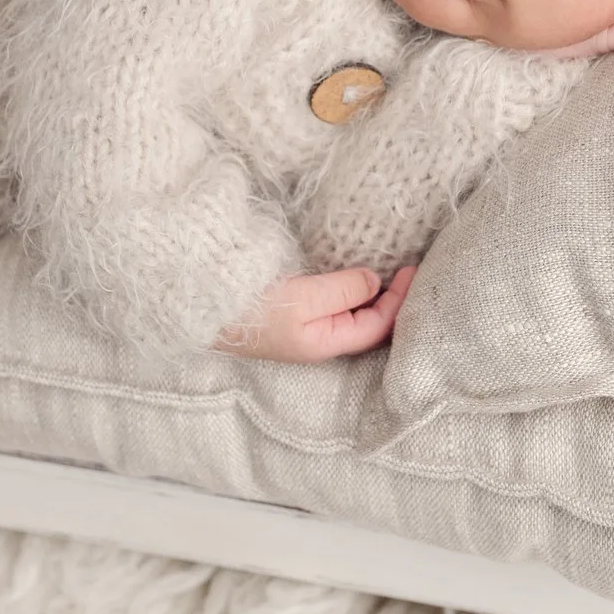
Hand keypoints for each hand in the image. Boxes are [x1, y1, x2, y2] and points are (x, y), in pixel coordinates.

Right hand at [214, 264, 415, 362]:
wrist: (201, 306)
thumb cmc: (250, 307)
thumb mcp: (302, 297)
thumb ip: (342, 290)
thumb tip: (373, 282)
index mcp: (324, 344)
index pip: (377, 327)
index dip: (400, 301)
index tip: (412, 269)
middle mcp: (318, 341)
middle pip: (368, 326)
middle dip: (392, 301)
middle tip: (409, 269)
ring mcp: (303, 329)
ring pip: (352, 316)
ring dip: (373, 296)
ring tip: (390, 271)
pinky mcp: (290, 314)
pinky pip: (333, 307)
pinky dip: (351, 292)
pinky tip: (354, 276)